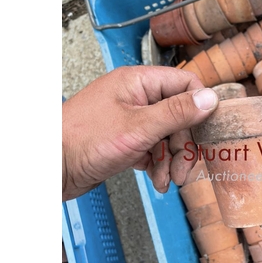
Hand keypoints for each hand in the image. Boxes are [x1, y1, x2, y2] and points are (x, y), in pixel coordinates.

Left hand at [62, 65, 218, 200]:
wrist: (51, 168)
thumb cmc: (83, 141)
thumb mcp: (139, 127)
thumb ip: (177, 112)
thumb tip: (209, 98)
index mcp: (139, 82)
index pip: (184, 83)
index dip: (200, 106)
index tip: (209, 129)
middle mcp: (137, 97)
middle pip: (179, 115)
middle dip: (184, 145)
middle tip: (184, 168)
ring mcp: (131, 119)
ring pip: (168, 136)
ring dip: (172, 160)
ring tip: (168, 180)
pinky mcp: (126, 139)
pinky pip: (154, 149)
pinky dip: (158, 165)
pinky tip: (156, 180)